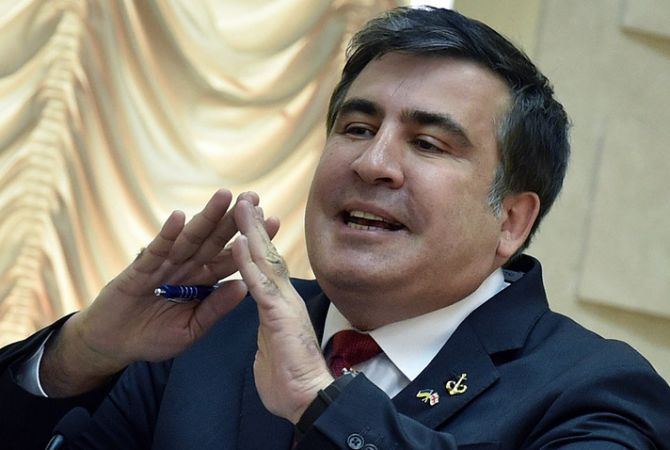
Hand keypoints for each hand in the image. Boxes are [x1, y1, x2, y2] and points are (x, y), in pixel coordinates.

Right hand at [41, 189, 279, 396]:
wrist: (113, 346)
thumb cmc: (152, 338)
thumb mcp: (191, 329)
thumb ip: (214, 309)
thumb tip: (245, 287)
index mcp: (202, 281)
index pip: (231, 257)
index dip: (251, 240)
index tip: (274, 222)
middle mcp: (186, 268)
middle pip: (214, 239)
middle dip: (233, 218)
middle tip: (254, 196)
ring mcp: (164, 266)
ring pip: (189, 238)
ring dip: (205, 217)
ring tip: (223, 196)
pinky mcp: (140, 270)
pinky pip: (156, 250)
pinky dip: (167, 235)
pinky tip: (179, 218)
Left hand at [232, 200, 333, 423]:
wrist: (308, 401)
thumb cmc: (290, 382)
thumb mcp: (272, 350)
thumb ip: (269, 334)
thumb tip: (267, 333)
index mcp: (281, 306)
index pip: (267, 268)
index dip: (257, 244)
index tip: (248, 223)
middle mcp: (285, 298)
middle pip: (268, 255)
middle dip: (255, 226)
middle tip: (245, 199)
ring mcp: (284, 304)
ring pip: (265, 261)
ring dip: (251, 232)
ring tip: (240, 206)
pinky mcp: (279, 315)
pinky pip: (259, 284)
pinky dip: (247, 262)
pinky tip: (238, 241)